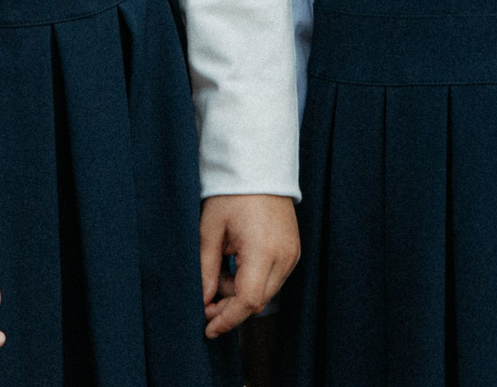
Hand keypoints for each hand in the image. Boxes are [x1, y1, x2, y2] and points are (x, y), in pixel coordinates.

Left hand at [200, 194, 298, 337]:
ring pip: (266, 292)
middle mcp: (285, 256)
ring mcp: (292, 254)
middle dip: (230, 308)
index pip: (248, 301)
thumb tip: (203, 301)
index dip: (227, 319)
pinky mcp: (293, 250)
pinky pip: (273, 278)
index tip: (207, 328)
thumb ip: (206, 269)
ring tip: (219, 271)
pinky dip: (252, 281)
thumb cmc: (232, 194)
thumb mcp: (210, 230)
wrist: (259, 167)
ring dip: (240, 294)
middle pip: (259, 301)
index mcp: (264, 250)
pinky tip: (235, 266)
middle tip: (206, 301)